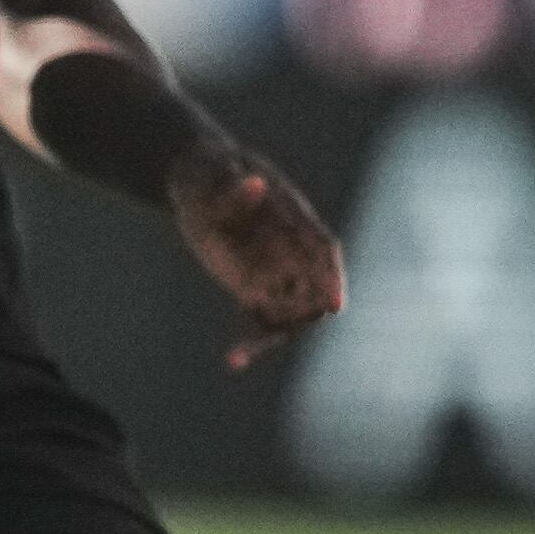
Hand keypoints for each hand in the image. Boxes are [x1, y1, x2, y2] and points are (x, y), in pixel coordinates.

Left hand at [173, 143, 345, 365]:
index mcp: (293, 218)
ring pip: (290, 312)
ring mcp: (276, 270)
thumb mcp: (216, 178)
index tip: (335, 306)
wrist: (199, 181)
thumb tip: (258, 184)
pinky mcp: (255, 288)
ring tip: (238, 352)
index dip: (332, 278)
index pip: (323, 250)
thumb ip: (236, 191)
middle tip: (265, 328)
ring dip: (272, 336)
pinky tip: (234, 359)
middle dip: (299, 314)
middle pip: (313, 291)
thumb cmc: (210, 174)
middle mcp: (292, 249)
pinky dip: (252, 342)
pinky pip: (262, 321)